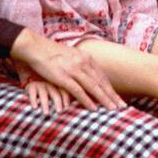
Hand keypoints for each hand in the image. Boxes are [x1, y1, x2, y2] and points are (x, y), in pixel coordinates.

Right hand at [11, 30, 125, 109]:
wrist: (35, 47)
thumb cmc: (51, 53)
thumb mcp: (70, 56)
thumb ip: (80, 65)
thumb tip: (87, 75)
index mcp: (86, 58)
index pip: (102, 76)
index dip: (111, 89)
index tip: (119, 99)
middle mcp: (83, 63)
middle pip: (101, 82)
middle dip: (112, 96)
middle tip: (122, 107)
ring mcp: (74, 70)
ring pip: (93, 87)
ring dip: (104, 100)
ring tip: (112, 110)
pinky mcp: (63, 77)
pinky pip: (78, 91)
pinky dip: (87, 101)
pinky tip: (93, 108)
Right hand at [12, 60, 71, 113]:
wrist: (31, 58)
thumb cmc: (48, 73)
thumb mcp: (58, 76)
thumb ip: (66, 87)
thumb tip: (72, 105)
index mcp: (59, 80)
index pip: (65, 90)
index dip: (66, 99)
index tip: (67, 107)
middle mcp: (50, 82)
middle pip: (55, 93)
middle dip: (57, 103)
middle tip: (59, 112)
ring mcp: (40, 84)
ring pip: (43, 96)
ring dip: (45, 105)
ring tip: (46, 114)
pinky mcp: (30, 85)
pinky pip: (31, 93)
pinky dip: (33, 101)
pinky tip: (35, 107)